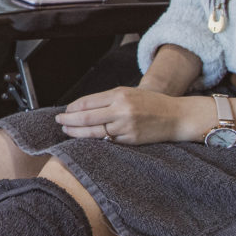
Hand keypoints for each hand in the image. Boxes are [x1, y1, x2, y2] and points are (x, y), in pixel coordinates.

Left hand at [55, 86, 212, 144]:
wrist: (176, 116)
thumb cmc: (151, 103)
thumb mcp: (130, 93)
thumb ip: (108, 99)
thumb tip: (82, 107)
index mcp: (120, 94)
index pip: (88, 102)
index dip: (73, 108)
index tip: (64, 111)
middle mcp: (122, 110)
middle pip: (87, 117)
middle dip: (69, 121)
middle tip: (58, 122)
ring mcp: (126, 126)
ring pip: (94, 132)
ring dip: (77, 132)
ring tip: (67, 131)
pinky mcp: (131, 140)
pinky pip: (108, 141)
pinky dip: (95, 140)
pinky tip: (86, 139)